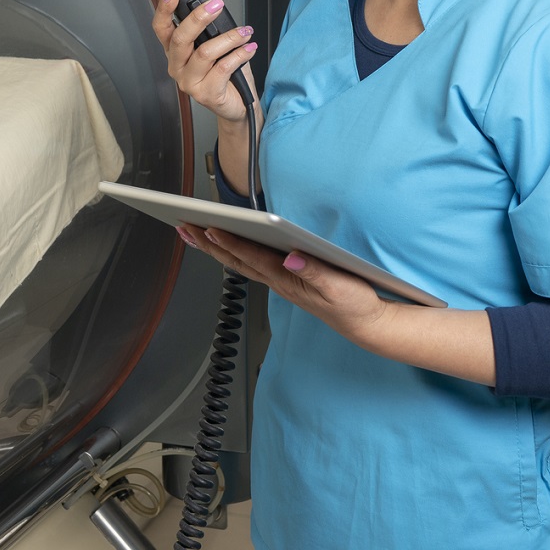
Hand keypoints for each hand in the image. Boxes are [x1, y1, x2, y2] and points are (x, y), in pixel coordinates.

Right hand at [152, 0, 258, 123]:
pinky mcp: (206, 94)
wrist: (237, 105)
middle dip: (199, 17)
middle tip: (217, 5)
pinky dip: (239, 55)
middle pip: (180, 38)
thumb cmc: (225, 73)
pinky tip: (249, 48)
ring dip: (229, 38)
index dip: (163, 9)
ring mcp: (189, 82)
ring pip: (204, 53)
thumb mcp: (215, 38)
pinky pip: (223, 68)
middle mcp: (177, 66)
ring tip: (245, 32)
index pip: (161, 28)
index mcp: (175, 51)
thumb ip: (206, 12)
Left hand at [177, 223, 396, 346]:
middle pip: (235, 260)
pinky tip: (221, 244)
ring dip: (213, 247)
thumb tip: (292, 257)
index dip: (231, 243)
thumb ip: (316, 272)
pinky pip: (249, 263)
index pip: (253, 258)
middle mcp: (278, 280)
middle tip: (185, 227)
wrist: (364, 323)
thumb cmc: (353, 304)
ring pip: (238, 262)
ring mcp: (278, 281)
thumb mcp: (341, 287)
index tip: (210, 228)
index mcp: (289, 280)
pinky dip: (231, 252)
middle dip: (208, 243)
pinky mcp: (283, 278)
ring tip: (192, 232)